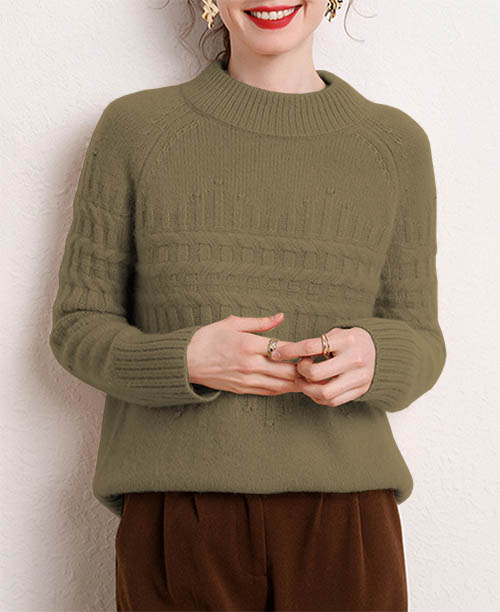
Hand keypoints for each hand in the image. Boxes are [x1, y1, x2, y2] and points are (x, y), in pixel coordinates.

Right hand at [187, 313, 302, 395]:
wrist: (184, 361)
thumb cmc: (207, 338)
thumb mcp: (232, 323)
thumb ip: (259, 322)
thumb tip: (281, 316)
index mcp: (248, 344)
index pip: (282, 349)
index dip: (299, 351)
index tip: (312, 350)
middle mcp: (250, 364)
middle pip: (286, 371)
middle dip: (304, 370)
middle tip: (319, 367)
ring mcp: (246, 380)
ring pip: (280, 385)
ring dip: (297, 383)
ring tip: (312, 380)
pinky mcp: (242, 390)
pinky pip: (268, 392)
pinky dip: (283, 390)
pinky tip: (292, 387)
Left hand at [270, 327, 375, 406]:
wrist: (380, 351)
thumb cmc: (349, 341)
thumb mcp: (337, 334)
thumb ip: (316, 343)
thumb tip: (283, 353)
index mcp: (347, 340)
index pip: (311, 347)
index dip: (290, 351)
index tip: (277, 353)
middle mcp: (355, 359)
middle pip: (316, 373)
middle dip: (300, 372)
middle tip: (298, 368)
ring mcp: (360, 377)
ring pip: (324, 392)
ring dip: (307, 389)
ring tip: (304, 380)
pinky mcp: (361, 390)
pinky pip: (333, 401)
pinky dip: (318, 397)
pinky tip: (314, 388)